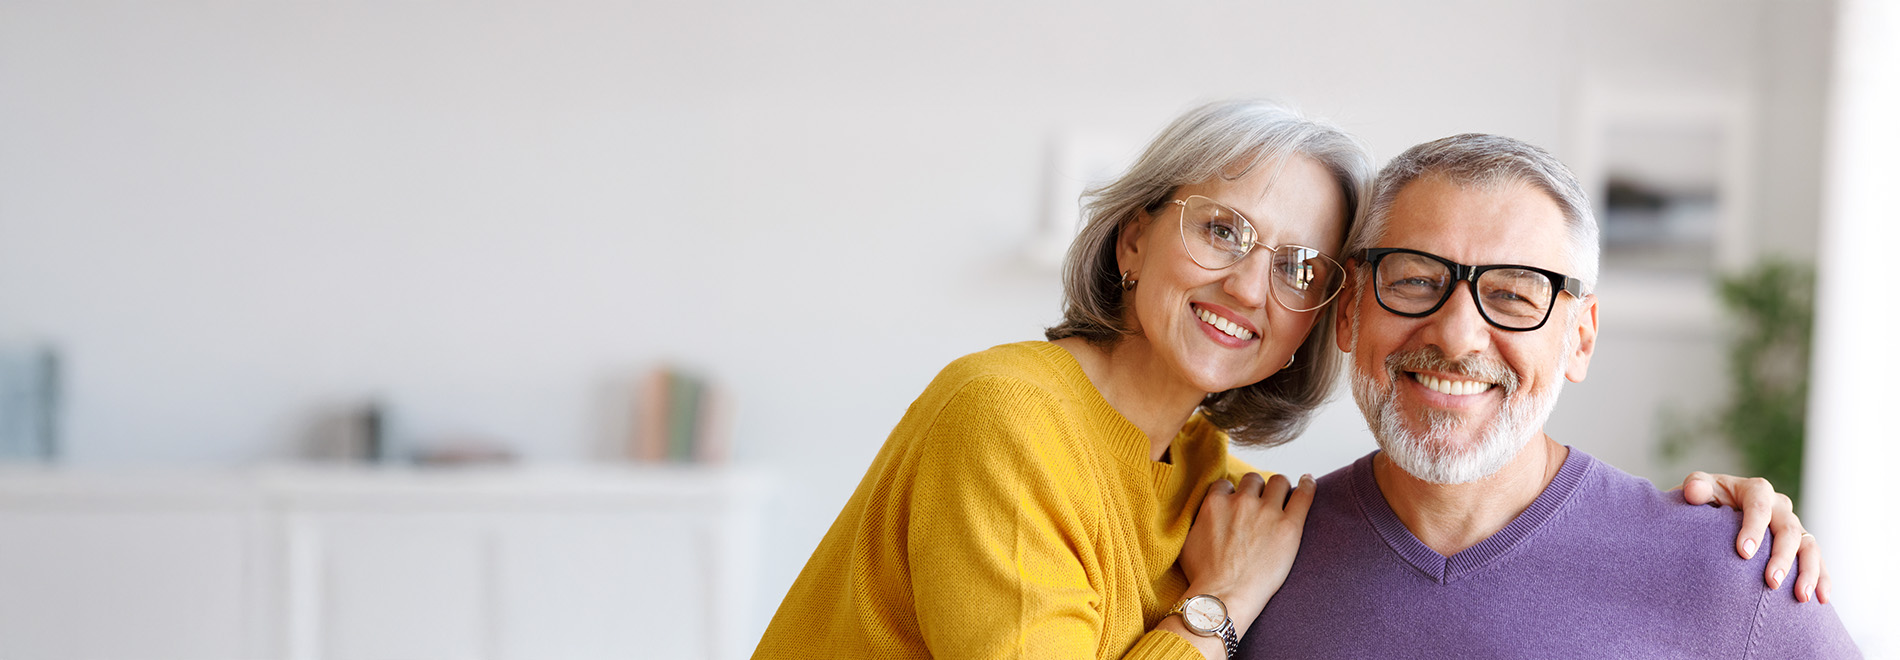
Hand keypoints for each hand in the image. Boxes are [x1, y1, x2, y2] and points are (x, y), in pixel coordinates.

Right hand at [1177, 472, 1314, 637]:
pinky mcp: (1289, 526)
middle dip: (1256, 490)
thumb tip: (1202, 516)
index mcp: (1216, 503)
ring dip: (1279, 488)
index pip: (1226, 484)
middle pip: (1253, 480)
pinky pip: (1303, 495)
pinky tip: (1308, 481)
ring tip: (1282, 498)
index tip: (1236, 505)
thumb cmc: (1204, 577)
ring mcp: (1267, 512)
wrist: (1224, 597)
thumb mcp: (1187, 542)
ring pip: (1278, 482)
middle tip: (1259, 505)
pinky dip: (1307, 485)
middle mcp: (1242, 501)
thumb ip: (1197, 520)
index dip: (1232, 495)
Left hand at [1679, 471, 1828, 602]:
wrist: (1715, 512)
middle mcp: (1780, 507)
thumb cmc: (1706, 500)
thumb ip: (1696, 487)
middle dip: (1782, 557)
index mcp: (1756, 491)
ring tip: (1801, 596)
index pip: (1759, 507)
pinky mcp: (1801, 545)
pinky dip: (1822, 579)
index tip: (1743, 553)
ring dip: (1808, 571)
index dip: (1753, 529)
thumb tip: (1693, 492)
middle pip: (1788, 530)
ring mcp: (1793, 526)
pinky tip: (1821, 599)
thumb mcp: (1698, 489)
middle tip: (1771, 582)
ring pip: (1809, 547)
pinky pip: (1818, 562)